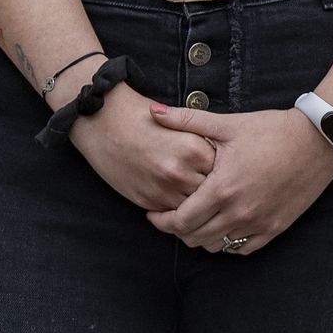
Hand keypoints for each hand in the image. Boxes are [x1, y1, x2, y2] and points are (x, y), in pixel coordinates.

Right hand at [69, 85, 217, 211]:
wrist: (105, 123)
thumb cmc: (145, 118)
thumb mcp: (181, 126)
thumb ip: (205, 145)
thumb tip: (228, 165)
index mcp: (195, 149)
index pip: (224, 171)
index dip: (224, 171)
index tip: (224, 169)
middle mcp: (181, 171)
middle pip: (211, 192)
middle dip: (212, 190)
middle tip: (212, 185)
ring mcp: (164, 189)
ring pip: (194, 206)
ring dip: (196, 202)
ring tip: (196, 193)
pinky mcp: (148, 201)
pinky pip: (173, 213)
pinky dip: (178, 207)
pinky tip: (176, 195)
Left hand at [144, 104, 332, 253]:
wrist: (319, 141)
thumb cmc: (273, 130)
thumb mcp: (229, 124)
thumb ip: (187, 120)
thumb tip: (153, 112)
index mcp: (222, 188)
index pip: (179, 220)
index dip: (161, 220)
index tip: (154, 213)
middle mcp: (238, 212)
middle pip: (194, 237)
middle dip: (177, 229)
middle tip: (173, 216)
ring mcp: (259, 223)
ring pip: (217, 246)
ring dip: (202, 236)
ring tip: (198, 220)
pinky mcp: (276, 227)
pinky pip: (243, 248)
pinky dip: (229, 242)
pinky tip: (225, 226)